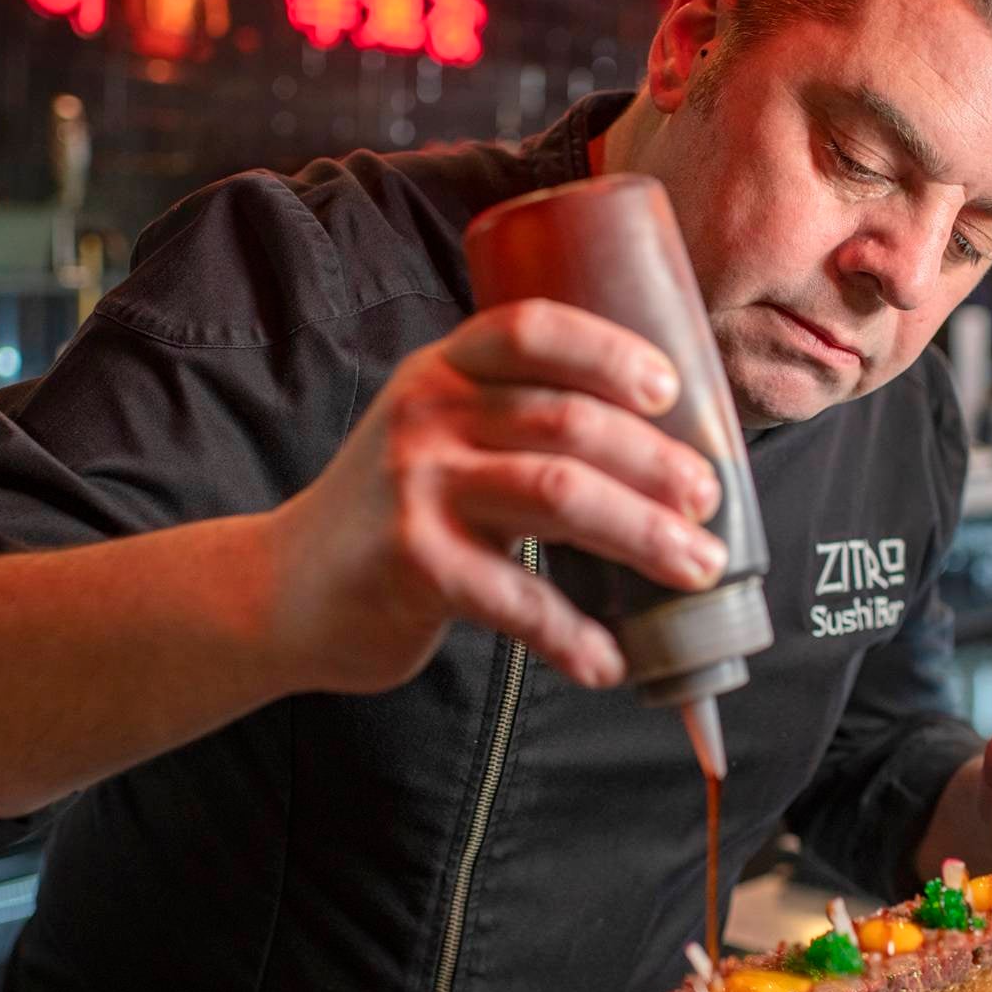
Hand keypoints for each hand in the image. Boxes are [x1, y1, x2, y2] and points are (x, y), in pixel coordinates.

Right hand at [264, 299, 722, 694]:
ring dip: (644, 537)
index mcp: (444, 369)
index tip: (671, 392)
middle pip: (569, 421)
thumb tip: (664, 459)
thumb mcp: (437, 437)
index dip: (611, 352)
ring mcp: (415, 486)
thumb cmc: (393, 515)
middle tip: (709, 506)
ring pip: (560, 495)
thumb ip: (515, 423)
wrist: (281, 590)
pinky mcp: (412, 564)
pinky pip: (517, 598)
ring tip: (697, 571)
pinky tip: (610, 662)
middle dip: (657, 464)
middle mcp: (427, 413)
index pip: (533, 329)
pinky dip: (573, 635)